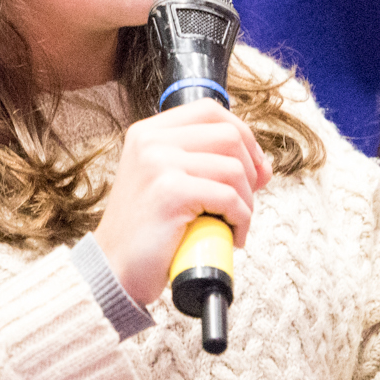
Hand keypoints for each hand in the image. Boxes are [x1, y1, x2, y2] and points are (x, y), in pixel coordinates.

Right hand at [94, 101, 270, 305]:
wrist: (115, 269)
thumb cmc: (147, 231)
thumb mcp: (172, 185)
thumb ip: (209, 166)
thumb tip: (264, 167)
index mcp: (148, 133)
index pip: (209, 110)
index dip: (242, 134)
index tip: (252, 166)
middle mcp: (151, 141)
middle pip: (229, 135)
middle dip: (250, 171)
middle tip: (244, 202)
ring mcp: (159, 164)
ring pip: (234, 169)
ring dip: (247, 201)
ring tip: (234, 223)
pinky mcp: (171, 192)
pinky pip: (229, 198)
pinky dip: (241, 219)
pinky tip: (232, 236)